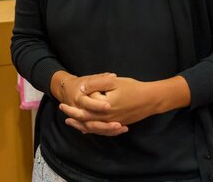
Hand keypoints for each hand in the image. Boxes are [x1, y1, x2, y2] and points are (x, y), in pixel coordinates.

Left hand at [60, 76, 189, 134]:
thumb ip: (96, 85)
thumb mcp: (113, 82)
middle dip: (73, 117)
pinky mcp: (119, 124)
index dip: (71, 108)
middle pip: (85, 121)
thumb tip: (81, 88)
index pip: (83, 111)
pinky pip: (103, 131)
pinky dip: (94, 129)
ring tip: (72, 122)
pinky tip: (88, 129)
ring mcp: (113, 123)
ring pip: (94, 128)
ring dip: (81, 125)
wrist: (151, 99)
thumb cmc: (132, 88)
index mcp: (103, 108)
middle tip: (63, 112)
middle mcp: (107, 119)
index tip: (62, 104)